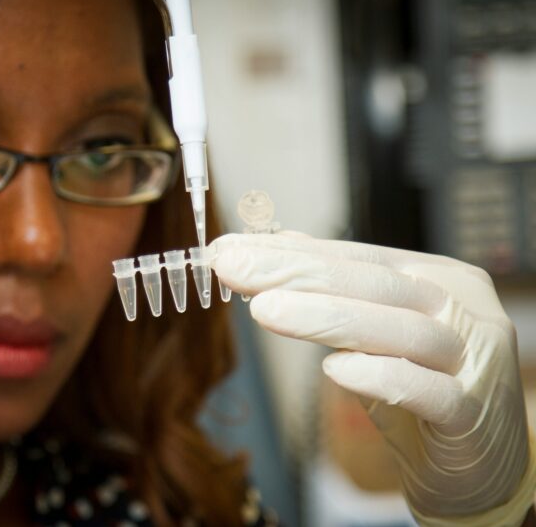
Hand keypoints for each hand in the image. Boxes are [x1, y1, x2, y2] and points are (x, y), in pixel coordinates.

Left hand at [211, 232, 535, 524]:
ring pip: (402, 330)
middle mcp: (459, 309)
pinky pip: (428, 391)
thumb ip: (337, 290)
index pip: (355, 257)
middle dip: (296, 272)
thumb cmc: (421, 389)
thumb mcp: (375, 333)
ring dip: (327, 317)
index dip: (290, 252)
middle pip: (375, 283)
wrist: (478, 463)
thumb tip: (282, 244)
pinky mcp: (472, 413)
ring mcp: (473, 359)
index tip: (228, 250)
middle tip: (232, 267)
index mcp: (435, 278)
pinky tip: (334, 369)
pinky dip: (380, 377)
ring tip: (264, 310)